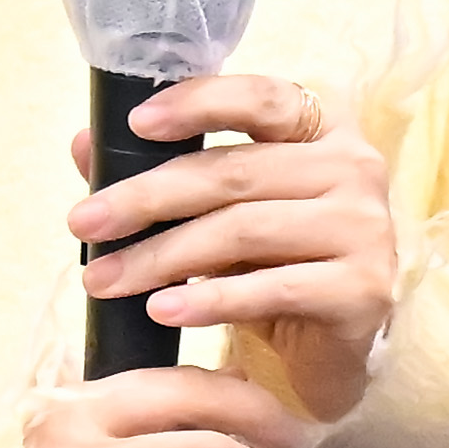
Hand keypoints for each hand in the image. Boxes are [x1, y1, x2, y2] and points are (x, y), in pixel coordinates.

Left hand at [67, 76, 397, 421]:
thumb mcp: (213, 207)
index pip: (261, 97)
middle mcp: (355, 166)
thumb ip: (159, 170)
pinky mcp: (365, 291)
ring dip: (162, 256)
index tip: (135, 124)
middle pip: (234, 173)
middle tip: (83, 222)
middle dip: (146, 198)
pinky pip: (273, 288)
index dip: (197, 103)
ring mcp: (366, 229)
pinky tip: (162, 311)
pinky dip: (209, 300)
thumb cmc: (264, 258)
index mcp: (323, 124)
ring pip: (244, 230)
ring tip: (103, 279)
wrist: (323, 350)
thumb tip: (84, 143)